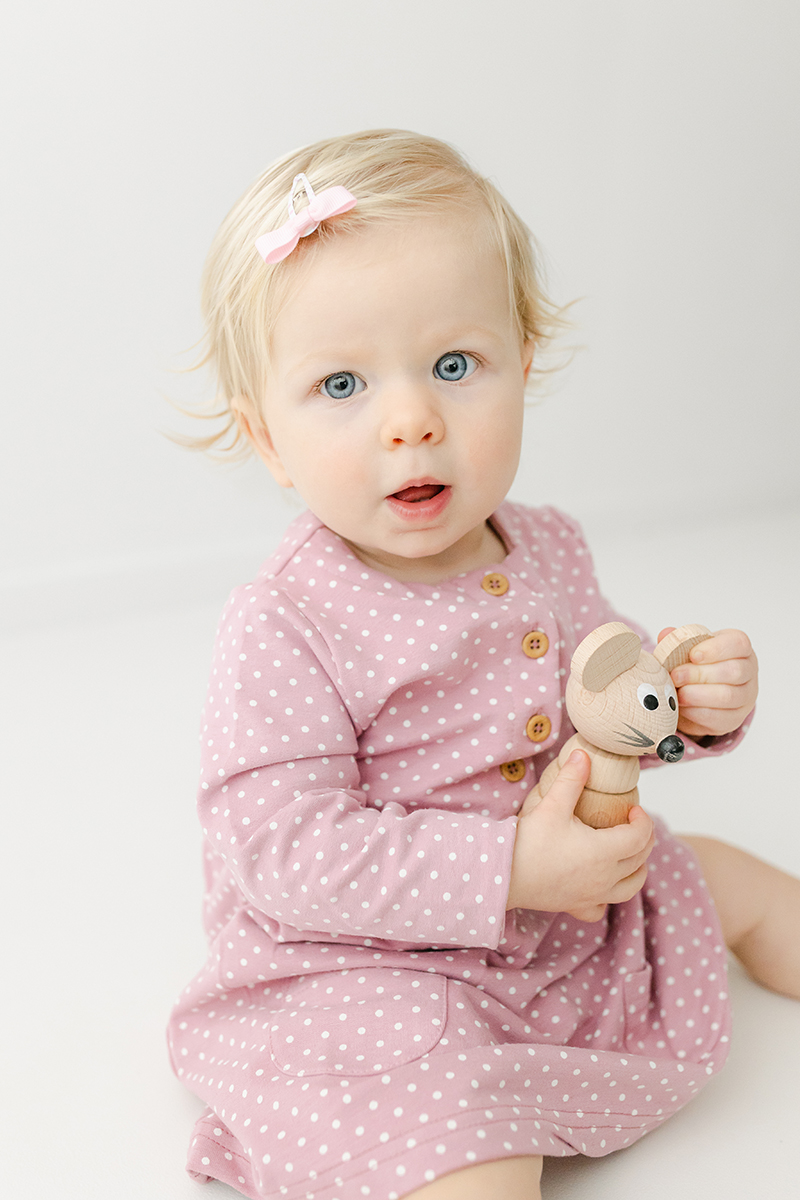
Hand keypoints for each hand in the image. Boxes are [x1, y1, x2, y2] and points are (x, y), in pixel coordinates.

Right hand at [508, 750, 654, 920]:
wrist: (503, 874)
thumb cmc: (528, 841)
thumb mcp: (552, 804)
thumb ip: (571, 779)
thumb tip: (583, 755)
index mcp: (604, 851)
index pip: (640, 836)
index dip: (643, 820)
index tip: (633, 809)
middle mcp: (605, 877)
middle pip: (640, 859)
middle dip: (643, 839)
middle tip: (631, 823)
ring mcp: (592, 895)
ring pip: (630, 887)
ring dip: (637, 869)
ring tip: (629, 855)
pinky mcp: (576, 906)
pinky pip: (601, 909)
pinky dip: (608, 897)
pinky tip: (600, 886)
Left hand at [658, 627, 757, 739]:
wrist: (701, 693)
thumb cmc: (697, 664)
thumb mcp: (688, 648)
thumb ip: (677, 640)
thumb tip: (666, 634)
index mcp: (740, 647)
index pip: (738, 643)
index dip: (716, 649)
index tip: (693, 655)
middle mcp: (748, 671)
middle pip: (734, 671)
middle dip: (700, 674)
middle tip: (676, 676)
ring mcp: (745, 697)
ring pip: (728, 696)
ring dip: (698, 695)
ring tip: (677, 693)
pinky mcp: (735, 718)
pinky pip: (719, 717)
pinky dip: (697, 712)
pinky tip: (683, 706)